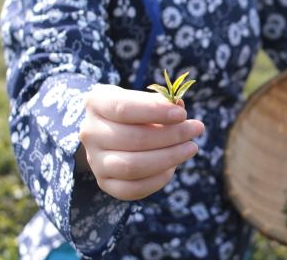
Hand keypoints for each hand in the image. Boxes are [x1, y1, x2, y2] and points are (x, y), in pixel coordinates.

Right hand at [76, 84, 203, 200]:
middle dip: (172, 135)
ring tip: (191, 147)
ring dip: (169, 158)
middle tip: (196, 129)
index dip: (155, 111)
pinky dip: (158, 179)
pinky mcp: (105, 183)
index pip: (124, 108)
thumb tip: (178, 105)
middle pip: (133, 139)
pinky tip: (173, 167)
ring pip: (132, 166)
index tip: (182, 113)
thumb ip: (161, 101)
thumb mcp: (143, 98)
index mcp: (96, 104)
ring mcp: (95, 161)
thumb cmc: (135, 109)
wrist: (111, 131)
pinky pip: (132, 189)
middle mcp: (90, 133)